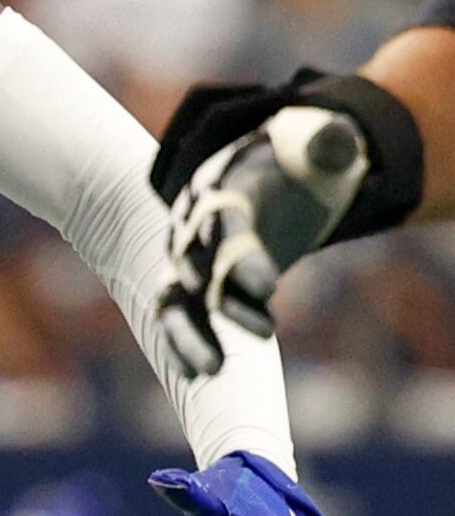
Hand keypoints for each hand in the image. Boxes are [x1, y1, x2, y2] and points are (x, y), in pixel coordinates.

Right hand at [154, 105, 367, 377]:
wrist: (263, 172)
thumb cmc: (292, 160)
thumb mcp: (314, 145)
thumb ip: (325, 144)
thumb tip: (339, 141)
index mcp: (219, 188)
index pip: (223, 223)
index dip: (239, 254)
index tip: (267, 286)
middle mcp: (195, 226)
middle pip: (190, 267)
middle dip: (211, 305)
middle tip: (243, 343)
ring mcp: (193, 258)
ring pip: (177, 299)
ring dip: (189, 336)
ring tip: (210, 370)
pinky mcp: (200, 285)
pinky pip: (184, 317)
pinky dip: (185, 346)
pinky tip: (196, 374)